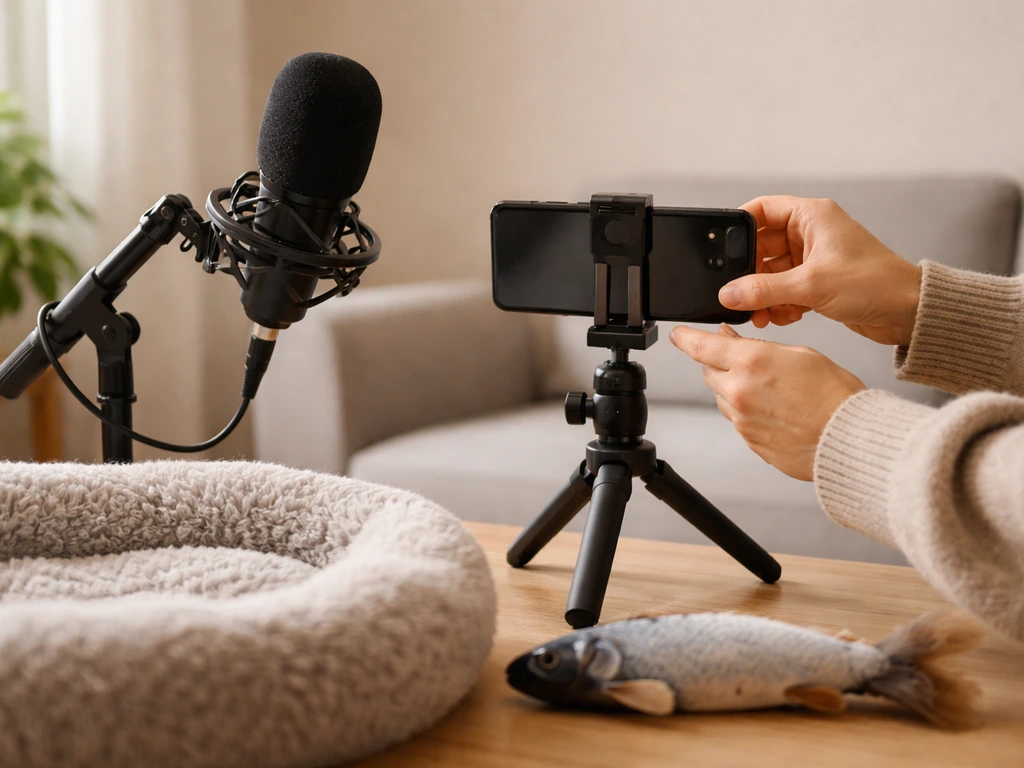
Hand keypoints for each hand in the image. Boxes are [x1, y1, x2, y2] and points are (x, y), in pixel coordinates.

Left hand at [669, 323, 864, 480]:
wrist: (849, 440)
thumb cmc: (835, 397)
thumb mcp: (800, 354)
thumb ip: (760, 347)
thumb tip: (733, 340)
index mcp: (751, 363)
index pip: (700, 346)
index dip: (685, 338)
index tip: (679, 334)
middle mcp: (739, 392)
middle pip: (709, 371)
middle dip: (719, 361)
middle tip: (744, 359)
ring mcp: (742, 420)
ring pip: (722, 396)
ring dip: (734, 387)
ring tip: (771, 388)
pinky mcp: (749, 441)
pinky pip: (738, 419)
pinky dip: (748, 410)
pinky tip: (775, 409)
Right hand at [721, 196, 922, 346]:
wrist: (909, 312)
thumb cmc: (875, 284)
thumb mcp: (811, 285)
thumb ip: (763, 290)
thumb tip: (729, 293)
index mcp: (812, 216)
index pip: (762, 209)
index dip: (739, 227)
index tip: (721, 249)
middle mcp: (811, 233)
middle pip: (761, 246)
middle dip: (749, 273)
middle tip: (740, 293)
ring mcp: (814, 258)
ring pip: (771, 272)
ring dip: (763, 294)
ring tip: (761, 313)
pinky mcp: (818, 282)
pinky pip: (784, 289)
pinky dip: (778, 303)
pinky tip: (782, 316)